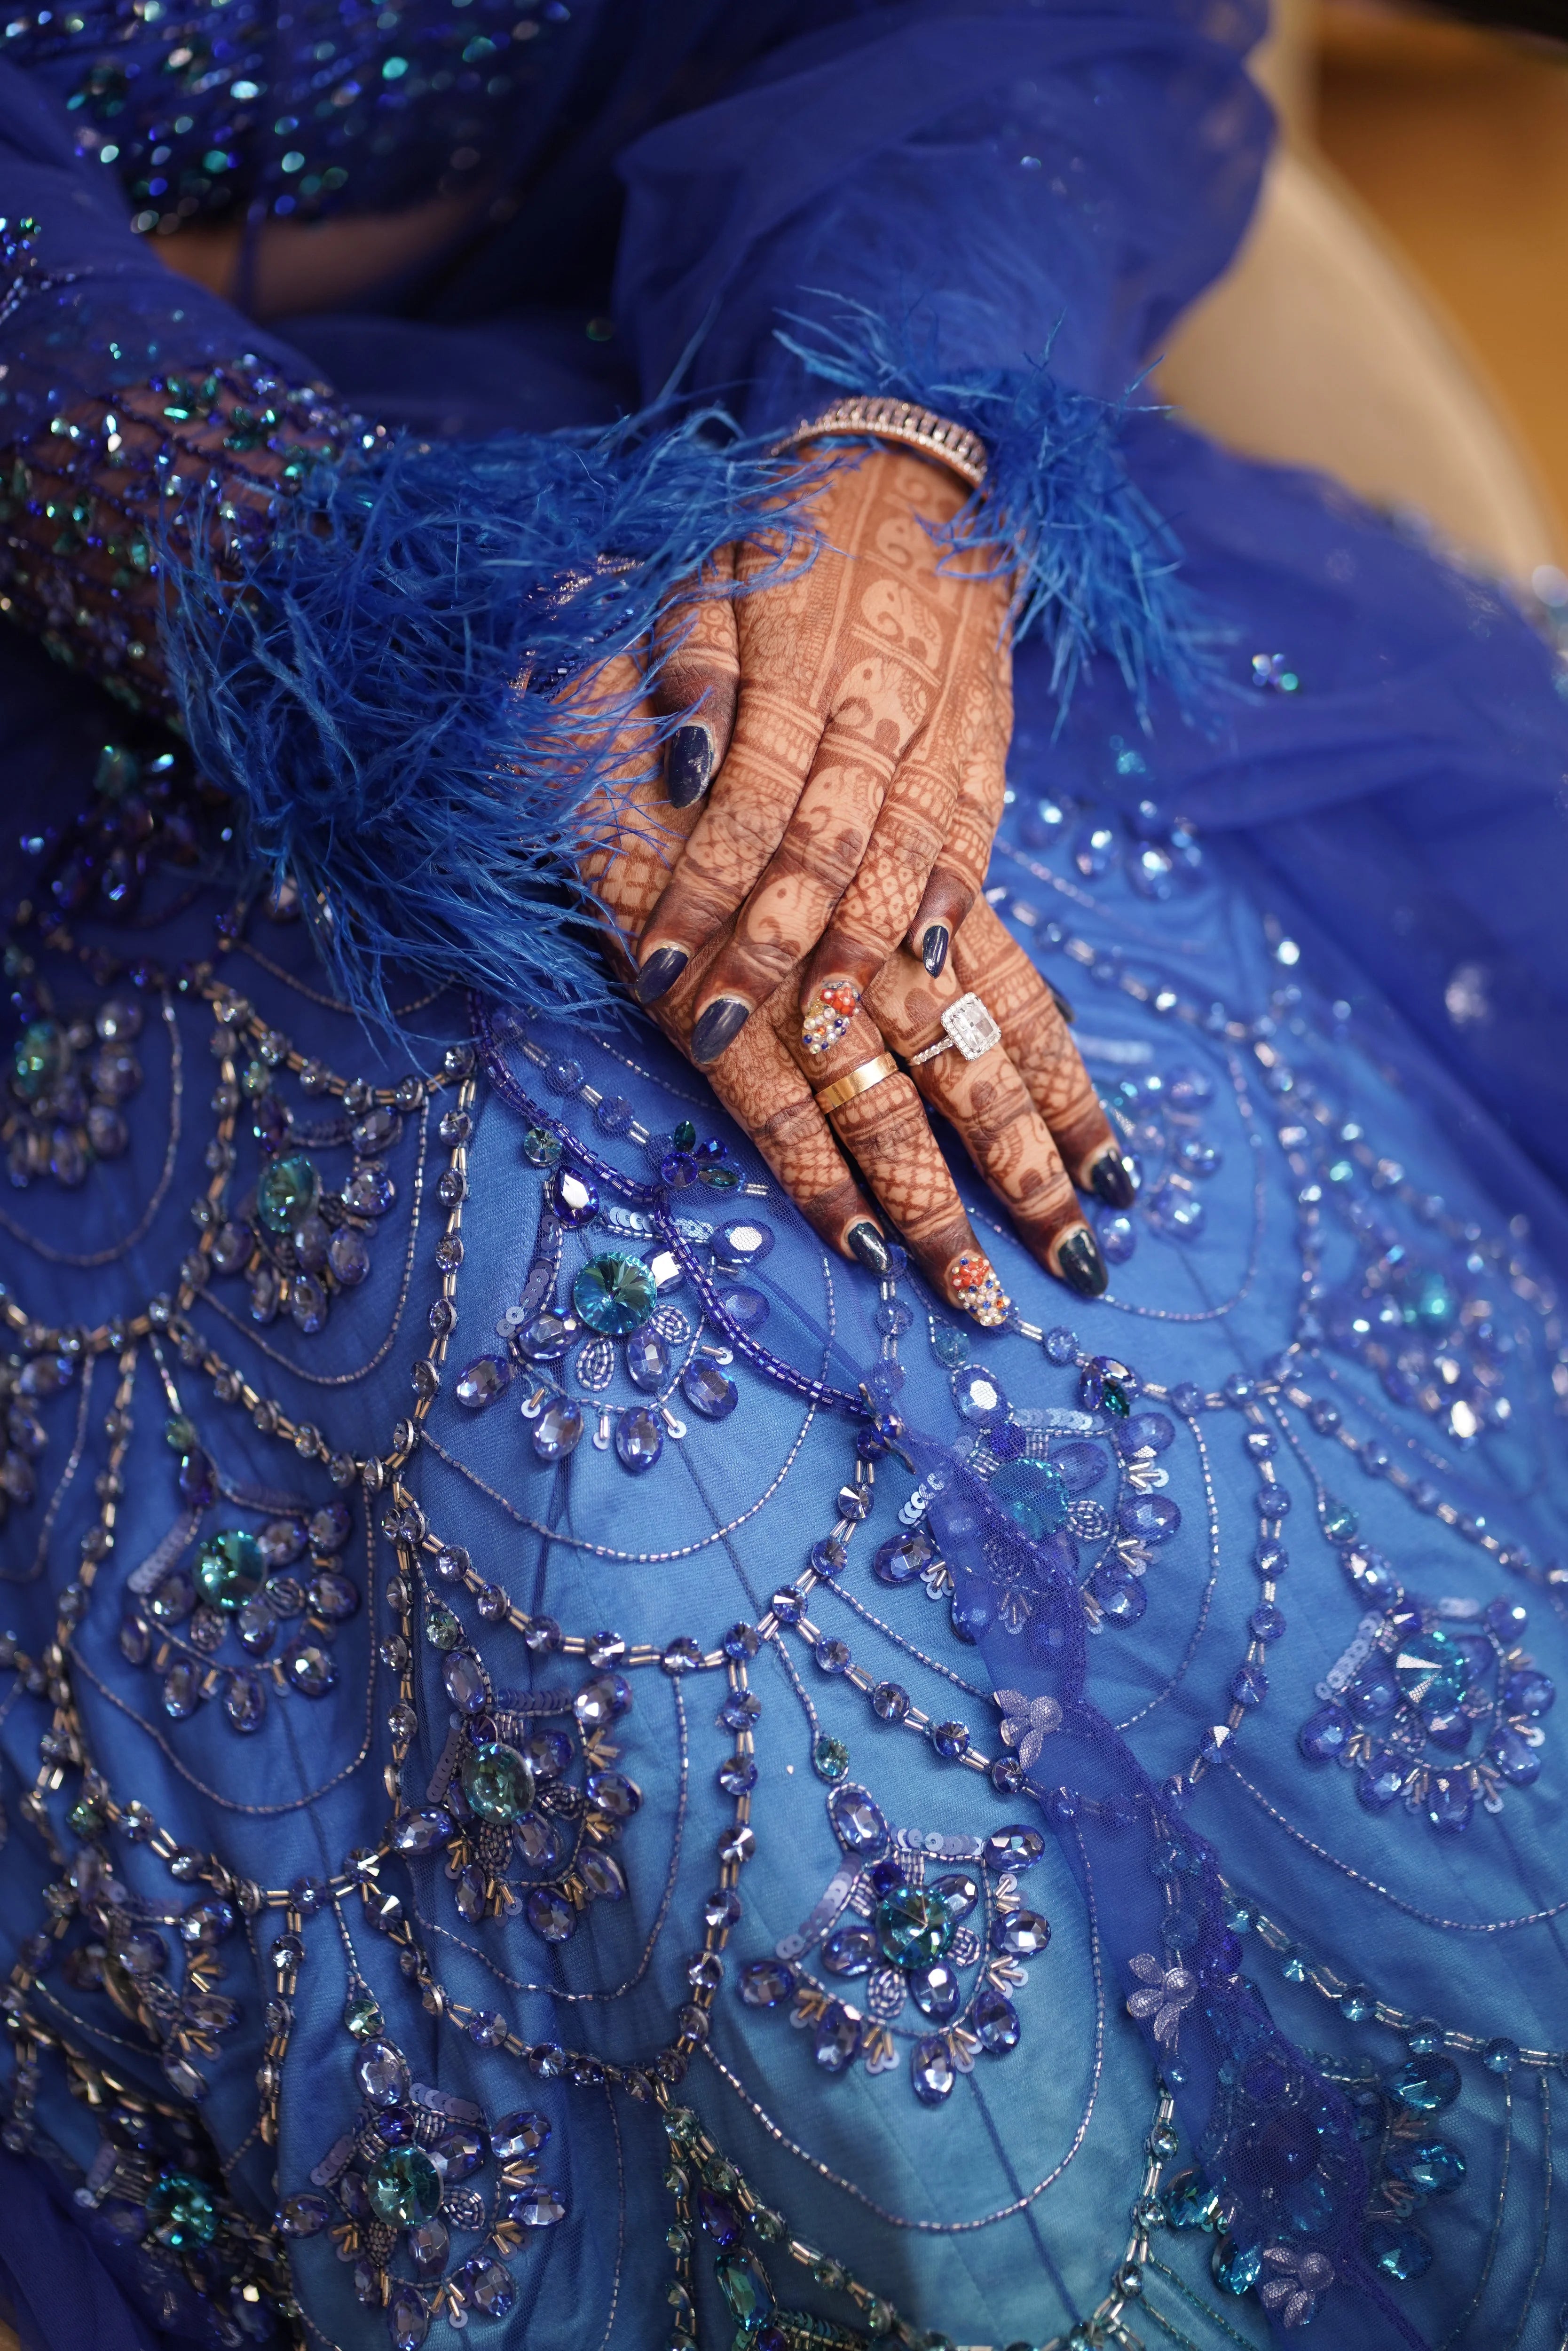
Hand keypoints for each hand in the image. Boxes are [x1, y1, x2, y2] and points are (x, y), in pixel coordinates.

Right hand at [577, 658, 1130, 1310]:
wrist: (593, 675)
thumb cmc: (703, 699)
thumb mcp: (815, 765)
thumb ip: (879, 861)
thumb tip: (937, 942)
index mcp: (903, 876)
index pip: (1014, 999)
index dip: (1065, 1088)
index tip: (1116, 1169)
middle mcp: (865, 931)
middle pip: (970, 1068)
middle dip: (1027, 1171)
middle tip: (1080, 1263)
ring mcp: (785, 968)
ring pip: (890, 1103)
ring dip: (940, 1204)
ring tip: (985, 1299)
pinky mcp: (702, 992)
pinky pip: (774, 1105)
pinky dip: (820, 1179)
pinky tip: (864, 1252)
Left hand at [629, 446, 1013, 1075]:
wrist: (924, 462)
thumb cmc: (791, 526)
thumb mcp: (712, 567)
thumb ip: (691, 663)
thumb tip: (686, 771)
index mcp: (800, 667)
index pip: (747, 810)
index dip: (702, 895)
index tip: (658, 970)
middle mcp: (878, 705)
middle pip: (826, 852)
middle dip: (771, 950)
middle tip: (721, 1025)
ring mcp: (945, 726)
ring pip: (906, 859)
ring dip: (863, 951)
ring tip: (826, 1035)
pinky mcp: (990, 736)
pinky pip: (978, 832)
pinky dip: (956, 899)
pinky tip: (933, 963)